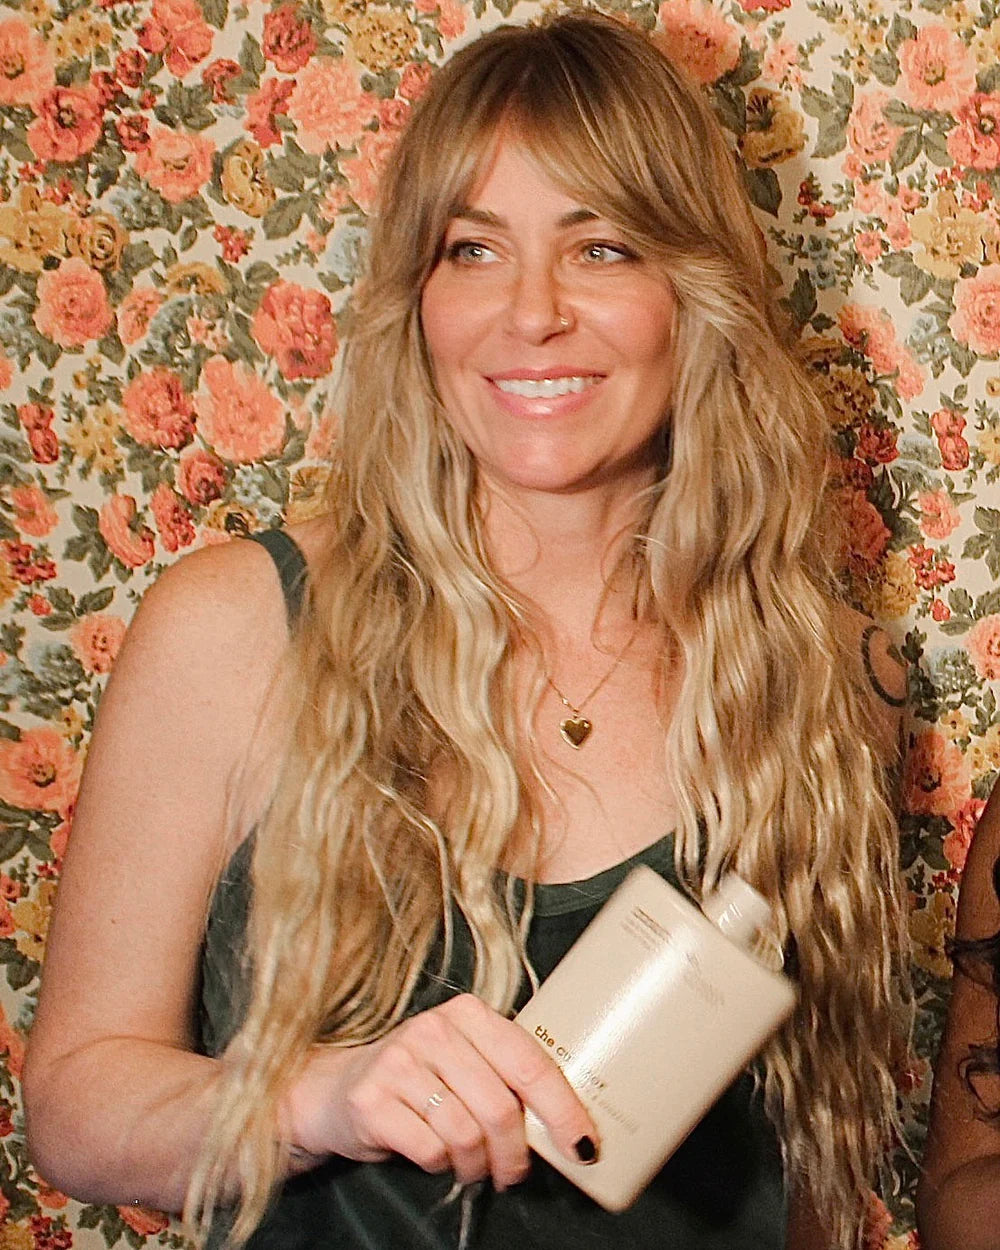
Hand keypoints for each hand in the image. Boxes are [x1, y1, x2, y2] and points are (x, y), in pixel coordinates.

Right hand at [284, 994, 598, 1190]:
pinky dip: (440, 1165)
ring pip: (467, 1133)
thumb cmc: (419, 1079)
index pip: (530, 1063)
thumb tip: (567, 1125)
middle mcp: (434, 1030)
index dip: (562, 1109)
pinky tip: (434, 1156)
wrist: (335, 1089)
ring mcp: (399, 1062)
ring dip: (477, 1164)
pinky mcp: (372, 1100)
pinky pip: (430, 1150)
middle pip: (500, 1106)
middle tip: (512, 1172)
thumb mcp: (464, 1060)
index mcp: (469, 1014)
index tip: (583, 1144)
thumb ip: (505, 1076)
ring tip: (472, 1167)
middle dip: (515, 1153)